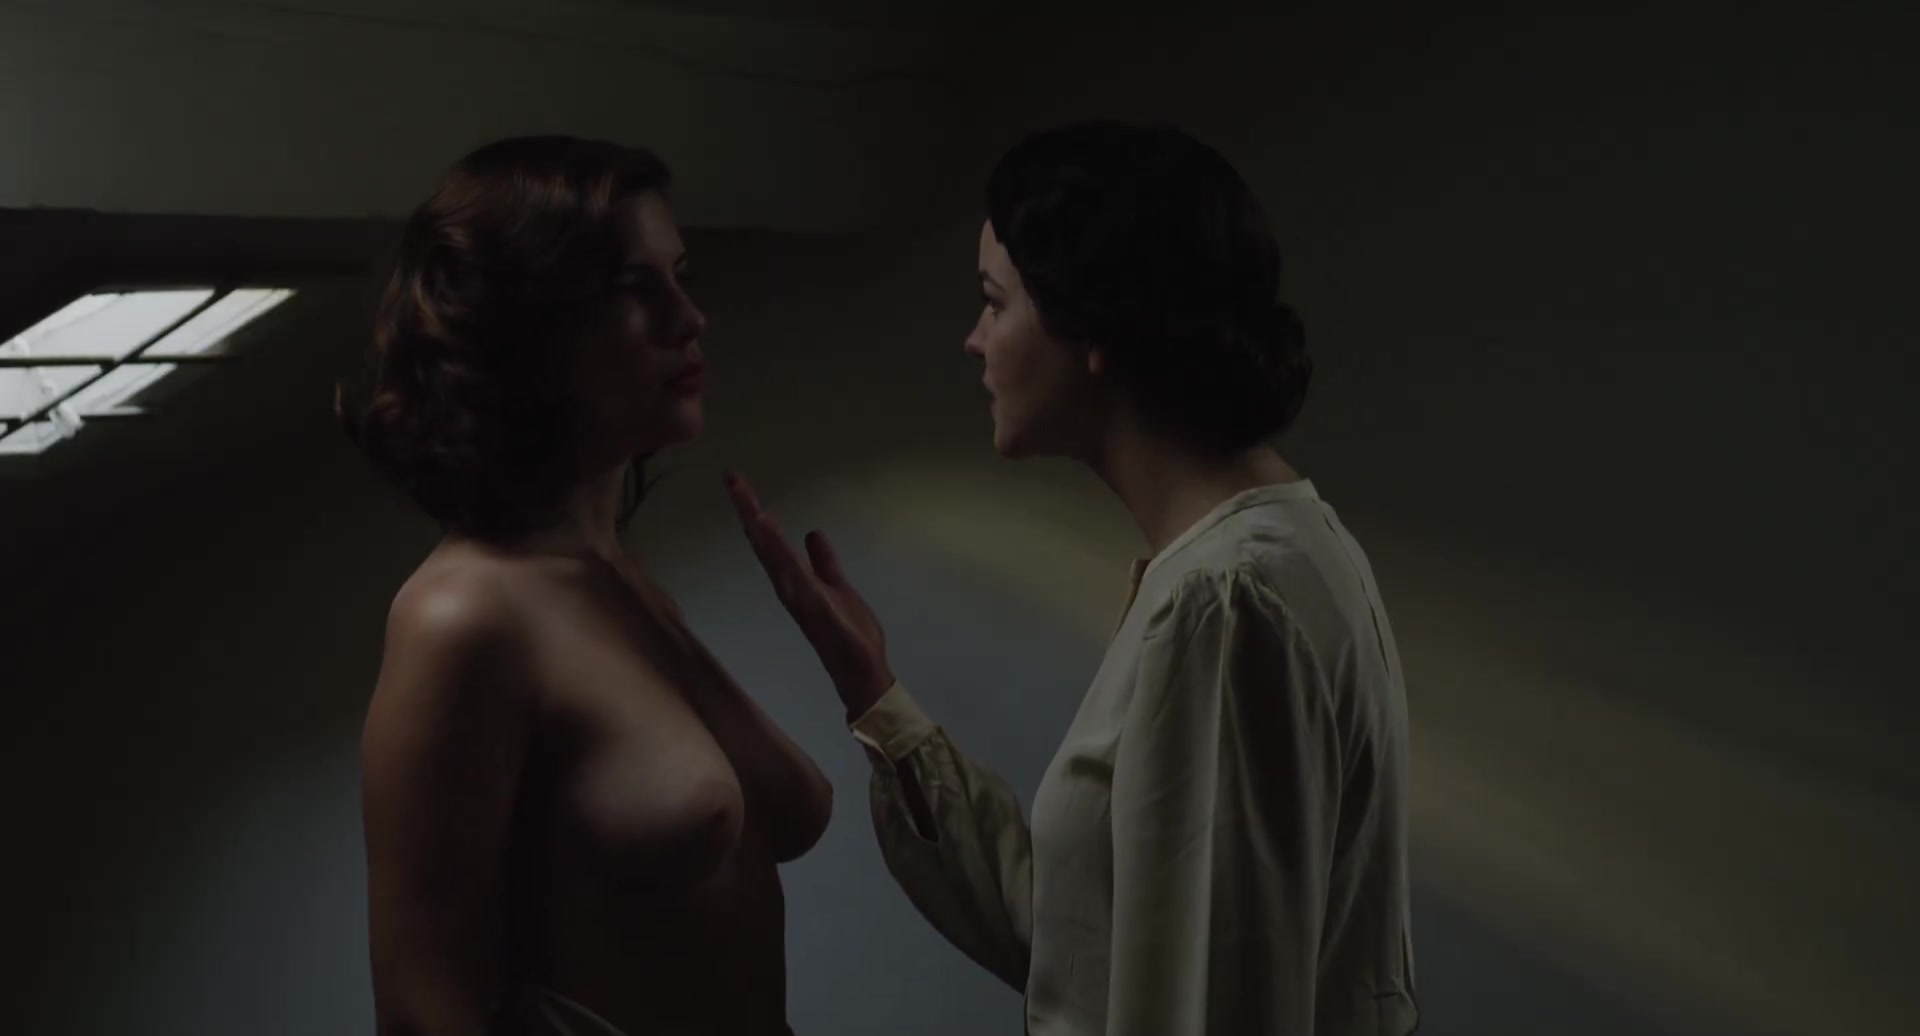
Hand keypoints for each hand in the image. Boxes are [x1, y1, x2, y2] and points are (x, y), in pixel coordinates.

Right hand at [724, 472, 894, 717]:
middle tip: (731, 478)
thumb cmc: (850, 635)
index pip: (771, 541)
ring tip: (752, 506)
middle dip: (749, 512)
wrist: (863, 673)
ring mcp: (803, 601)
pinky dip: (788, 564)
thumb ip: (825, 563)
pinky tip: (781, 549)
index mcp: (796, 581)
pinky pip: (799, 584)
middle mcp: (792, 588)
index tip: (737, 482)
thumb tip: (812, 534)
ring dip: (764, 536)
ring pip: (777, 562)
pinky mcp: (819, 613)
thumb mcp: (839, 588)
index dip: (754, 511)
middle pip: (765, 545)